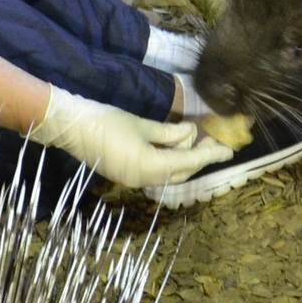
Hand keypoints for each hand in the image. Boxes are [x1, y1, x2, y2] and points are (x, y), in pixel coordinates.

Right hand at [27, 86, 232, 188]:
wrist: (72, 128)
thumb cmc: (107, 122)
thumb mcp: (143, 124)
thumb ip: (170, 133)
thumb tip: (191, 133)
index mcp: (151, 167)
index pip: (190, 161)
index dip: (211, 154)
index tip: (229, 150)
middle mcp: (145, 180)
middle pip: (181, 172)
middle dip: (198, 157)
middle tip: (210, 139)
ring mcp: (134, 180)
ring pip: (168, 173)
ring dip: (183, 158)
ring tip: (191, 139)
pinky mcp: (125, 176)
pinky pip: (155, 172)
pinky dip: (167, 160)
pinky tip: (171, 146)